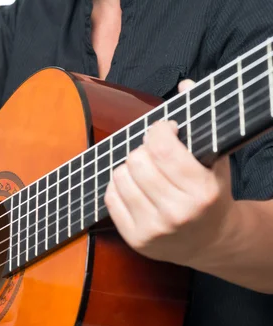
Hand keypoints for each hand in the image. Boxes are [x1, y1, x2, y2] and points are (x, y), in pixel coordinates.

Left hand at [104, 80, 236, 265]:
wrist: (211, 242)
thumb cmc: (212, 195)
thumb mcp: (216, 160)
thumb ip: (202, 121)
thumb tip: (184, 83)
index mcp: (202, 191)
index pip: (162, 147)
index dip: (158, 130)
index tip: (164, 130)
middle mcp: (177, 212)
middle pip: (137, 160)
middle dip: (143, 149)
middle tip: (154, 152)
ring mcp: (154, 228)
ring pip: (120, 176)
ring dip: (129, 167)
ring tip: (145, 170)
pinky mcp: (135, 239)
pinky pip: (110, 197)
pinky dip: (118, 185)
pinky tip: (134, 186)